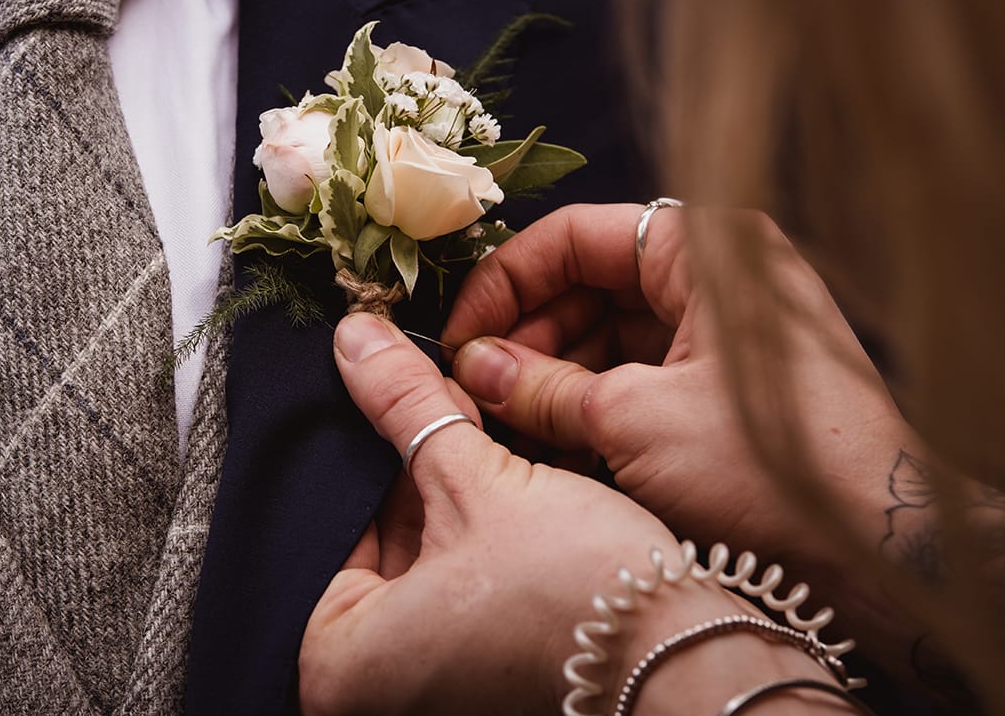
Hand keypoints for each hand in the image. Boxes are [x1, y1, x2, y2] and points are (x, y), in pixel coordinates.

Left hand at [300, 313, 768, 715]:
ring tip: (469, 423)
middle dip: (406, 466)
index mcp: (338, 664)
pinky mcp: (480, 671)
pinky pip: (454, 584)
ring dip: (442, 490)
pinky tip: (500, 474)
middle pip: (371, 541)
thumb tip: (352, 337)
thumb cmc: (577, 593)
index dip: (364, 448)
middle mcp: (374, 687)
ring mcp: (429, 684)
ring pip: (417, 557)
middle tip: (431, 396)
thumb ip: (405, 405)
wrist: (692, 660)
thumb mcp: (478, 481)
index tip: (389, 389)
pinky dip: (470, 531)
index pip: (327, 525)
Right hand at [443, 204, 915, 574]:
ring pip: (607, 336)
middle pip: (587, 286)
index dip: (506, 283)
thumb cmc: (771, 465)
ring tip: (501, 421)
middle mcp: (714, 278)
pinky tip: (544, 441)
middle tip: (474, 387)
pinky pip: (635, 377)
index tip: (459, 333)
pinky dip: (588, 405)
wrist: (877, 551)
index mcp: (704, 248)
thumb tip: (473, 365)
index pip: (575, 237)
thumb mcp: (633, 421)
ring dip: (549, 377)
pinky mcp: (721, 388)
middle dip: (525, 338)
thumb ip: (540, 386)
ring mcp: (720, 334)